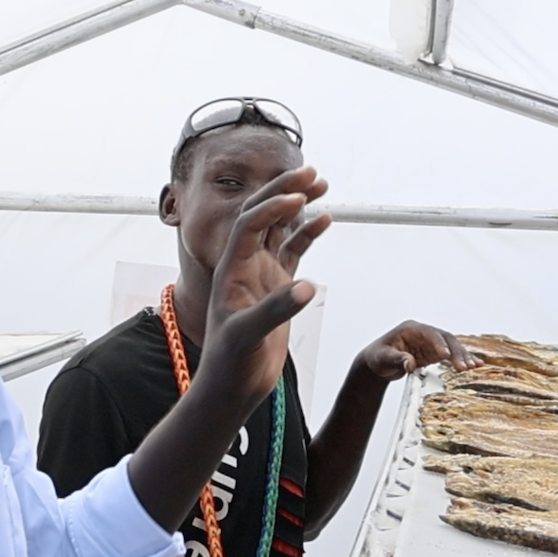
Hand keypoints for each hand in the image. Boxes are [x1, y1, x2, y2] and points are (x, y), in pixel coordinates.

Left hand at [196, 168, 331, 399]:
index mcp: (231, 268)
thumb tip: (307, 287)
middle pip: (262, 214)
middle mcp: (245, 264)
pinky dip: (309, 233)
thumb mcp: (248, 335)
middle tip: (310, 171)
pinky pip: (294, 251)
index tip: (297, 198)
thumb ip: (276, 310)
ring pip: (280, 228)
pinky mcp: (278, 287)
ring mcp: (262, 273)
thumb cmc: (230, 362)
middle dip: (284, 191)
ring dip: (298, 205)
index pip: (249, 224)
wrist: (233, 385)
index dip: (271, 207)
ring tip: (321, 183)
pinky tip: (326, 218)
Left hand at [356, 320, 479, 381]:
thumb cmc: (378, 357)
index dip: (439, 344)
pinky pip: (451, 354)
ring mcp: (430, 342)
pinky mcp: (433, 353)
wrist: (377, 364)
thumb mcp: (383, 359)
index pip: (429, 333)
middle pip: (445, 339)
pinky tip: (474, 364)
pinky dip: (461, 359)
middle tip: (463, 366)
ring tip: (472, 366)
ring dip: (462, 355)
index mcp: (411, 329)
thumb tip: (409, 364)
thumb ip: (397, 360)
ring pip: (451, 346)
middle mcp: (423, 333)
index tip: (446, 356)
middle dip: (456, 352)